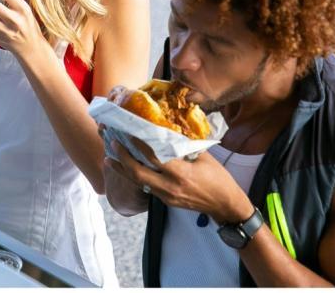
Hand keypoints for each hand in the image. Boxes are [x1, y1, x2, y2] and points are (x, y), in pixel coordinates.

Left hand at [105, 139, 253, 223]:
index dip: (139, 145)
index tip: (128, 132)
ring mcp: (166, 196)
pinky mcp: (166, 201)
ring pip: (138, 182)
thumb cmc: (218, 178)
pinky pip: (146, 187)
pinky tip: (127, 168)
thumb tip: (170, 129)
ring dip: (123, 169)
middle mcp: (170, 187)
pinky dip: (135, 177)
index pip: (154, 158)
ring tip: (109, 158)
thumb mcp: (204, 157)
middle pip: (138, 173)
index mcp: (181, 174)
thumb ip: (186, 145)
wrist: (225, 205)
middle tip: (113, 143)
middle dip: (123, 158)